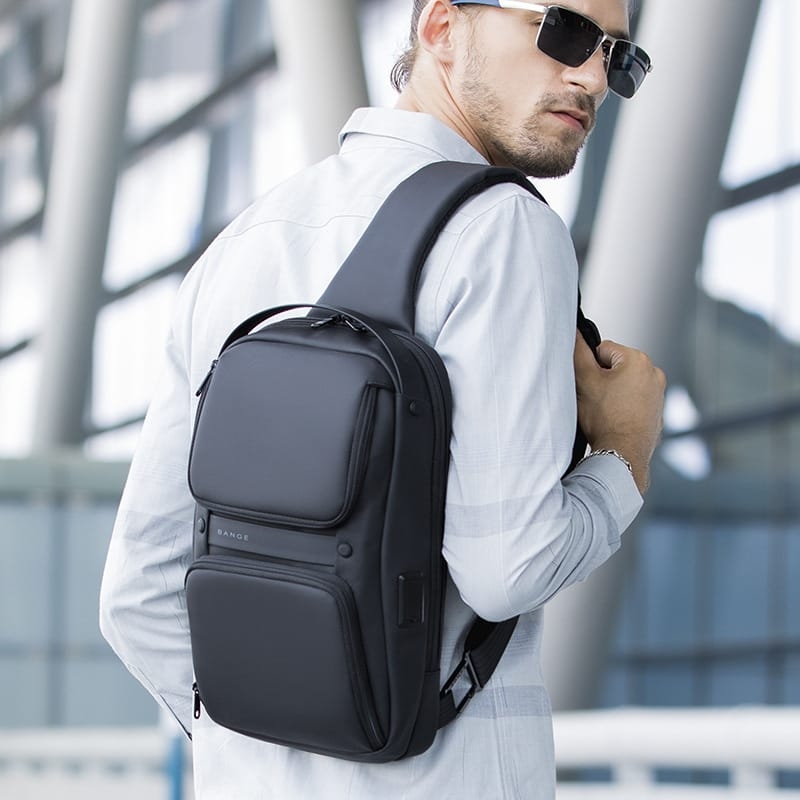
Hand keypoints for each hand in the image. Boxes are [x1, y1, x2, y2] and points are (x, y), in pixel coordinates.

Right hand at [574, 334, 665, 494]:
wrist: (622, 454)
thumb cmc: (605, 419)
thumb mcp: (585, 380)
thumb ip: (578, 352)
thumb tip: (574, 332)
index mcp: (638, 359)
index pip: (603, 350)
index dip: (589, 366)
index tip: (588, 384)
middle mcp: (654, 373)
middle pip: (615, 367)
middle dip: (603, 380)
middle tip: (594, 399)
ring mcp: (659, 394)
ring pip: (624, 385)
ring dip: (613, 393)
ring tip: (604, 411)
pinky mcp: (657, 412)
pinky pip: (634, 401)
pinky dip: (623, 407)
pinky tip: (614, 420)